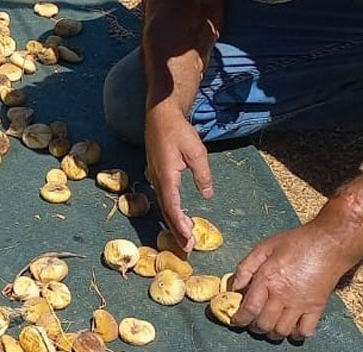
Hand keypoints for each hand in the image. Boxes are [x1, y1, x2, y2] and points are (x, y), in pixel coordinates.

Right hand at [144, 106, 212, 251]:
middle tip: (187, 248)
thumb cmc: (178, 131)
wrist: (160, 114)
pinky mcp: (157, 173)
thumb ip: (203, 175)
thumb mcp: (196, 152)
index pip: (172, 207)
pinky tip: (178, 217)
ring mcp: (155, 177)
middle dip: (176, 231)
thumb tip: (207, 194)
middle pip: (166, 210)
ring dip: (173, 222)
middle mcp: (157, 179)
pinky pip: (163, 197)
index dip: (179, 226)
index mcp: (166, 176)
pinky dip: (171, 210)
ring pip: (164, 205)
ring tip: (185, 238)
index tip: (188, 240)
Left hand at [230, 212, 362, 340]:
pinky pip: (305, 331)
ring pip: (282, 331)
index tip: (236, 321)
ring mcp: (301, 304)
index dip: (239, 319)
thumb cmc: (297, 242)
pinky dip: (296, 334)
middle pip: (264, 324)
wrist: (328, 243)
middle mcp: (283, 295)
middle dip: (254, 327)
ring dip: (273, 333)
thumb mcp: (265, 247)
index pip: (249, 309)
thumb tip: (234, 286)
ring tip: (269, 326)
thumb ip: (246, 266)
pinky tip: (291, 328)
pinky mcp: (316, 307)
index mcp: (268, 279)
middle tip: (252, 322)